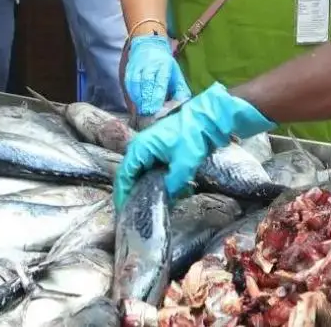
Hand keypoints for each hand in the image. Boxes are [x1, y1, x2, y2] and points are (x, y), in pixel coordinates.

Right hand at [113, 82, 274, 207]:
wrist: (207, 119)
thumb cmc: (193, 137)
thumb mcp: (184, 164)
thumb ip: (173, 184)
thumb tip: (166, 199)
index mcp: (140, 148)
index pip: (124, 175)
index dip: (123, 193)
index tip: (124, 210)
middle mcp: (141, 147)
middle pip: (131, 175)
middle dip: (135, 193)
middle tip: (137, 211)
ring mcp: (150, 148)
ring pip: (143, 173)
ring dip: (147, 187)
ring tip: (152, 204)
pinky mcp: (160, 150)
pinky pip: (153, 168)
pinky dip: (157, 180)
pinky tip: (167, 191)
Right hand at [124, 34, 190, 116]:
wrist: (149, 45)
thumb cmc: (165, 64)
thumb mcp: (176, 73)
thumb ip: (180, 89)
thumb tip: (183, 104)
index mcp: (164, 65)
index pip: (160, 83)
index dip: (157, 97)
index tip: (157, 110)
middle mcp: (150, 65)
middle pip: (147, 84)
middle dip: (147, 100)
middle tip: (149, 114)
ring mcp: (138, 66)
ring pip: (136, 84)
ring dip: (139, 99)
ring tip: (143, 111)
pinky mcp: (129, 70)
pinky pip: (129, 84)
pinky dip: (132, 95)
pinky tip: (136, 103)